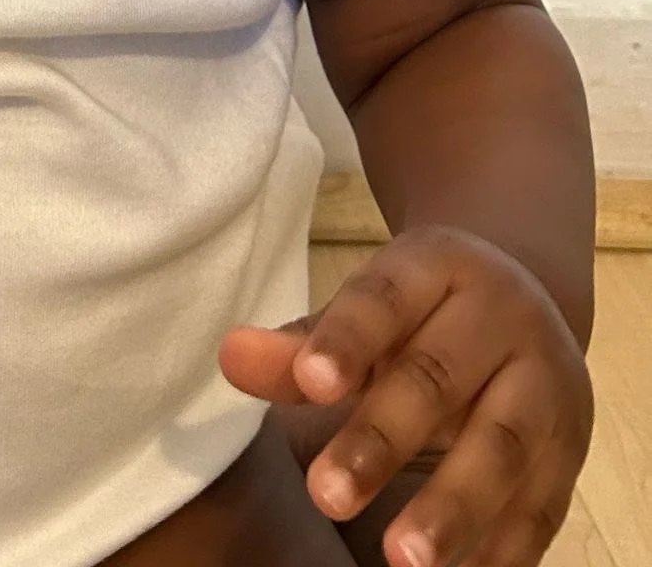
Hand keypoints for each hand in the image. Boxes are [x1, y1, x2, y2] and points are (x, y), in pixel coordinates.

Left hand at [219, 225, 592, 566]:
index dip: (348, 340)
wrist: (522, 302)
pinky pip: (542, 503)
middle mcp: (502, 316)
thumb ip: (302, 345)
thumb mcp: (363, 312)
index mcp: (439, 266)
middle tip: (326, 496)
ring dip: (452, 508)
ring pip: (500, 446)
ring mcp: (546, 382)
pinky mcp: (571, 449)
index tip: (310, 383)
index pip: (386, 299)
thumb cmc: (419, 315)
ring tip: (402, 558)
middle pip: (439, 378)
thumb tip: (231, 357)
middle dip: (381, 440)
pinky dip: (503, 548)